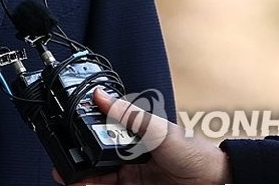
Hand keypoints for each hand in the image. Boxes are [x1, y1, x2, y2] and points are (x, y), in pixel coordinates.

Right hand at [56, 88, 229, 184]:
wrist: (216, 183)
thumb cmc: (196, 154)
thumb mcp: (160, 130)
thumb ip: (130, 116)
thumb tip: (102, 95)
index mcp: (135, 133)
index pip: (103, 130)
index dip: (84, 133)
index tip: (67, 132)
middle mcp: (130, 153)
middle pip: (96, 155)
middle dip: (78, 159)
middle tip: (62, 162)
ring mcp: (131, 174)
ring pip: (99, 175)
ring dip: (82, 176)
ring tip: (67, 177)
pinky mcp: (133, 188)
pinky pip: (108, 186)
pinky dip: (93, 186)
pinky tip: (83, 185)